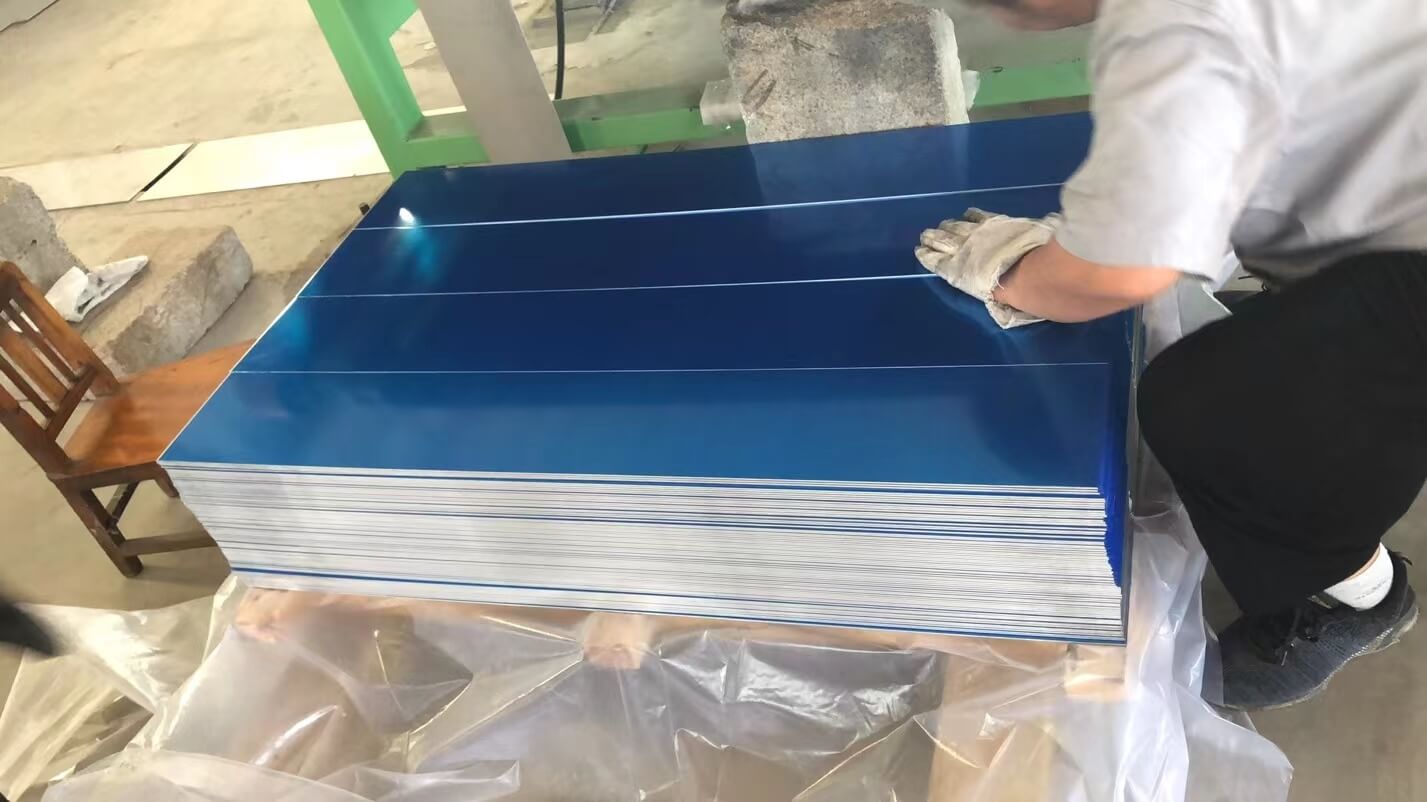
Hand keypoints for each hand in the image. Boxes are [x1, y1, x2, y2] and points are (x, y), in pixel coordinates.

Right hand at [915, 209, 1058, 328]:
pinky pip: (977, 216)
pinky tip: (967, 214)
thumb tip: (996, 292)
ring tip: (943, 226)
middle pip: (943, 241)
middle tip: (926, 235)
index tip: (920, 251)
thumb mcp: (996, 301)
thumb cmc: (1014, 296)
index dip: (928, 256)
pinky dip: (971, 215)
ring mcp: (979, 235)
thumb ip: (988, 291)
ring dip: (949, 226)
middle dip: (933, 238)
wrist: (1032, 273)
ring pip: (957, 227)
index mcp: (958, 273)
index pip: (937, 262)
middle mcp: (963, 251)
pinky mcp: (995, 223)